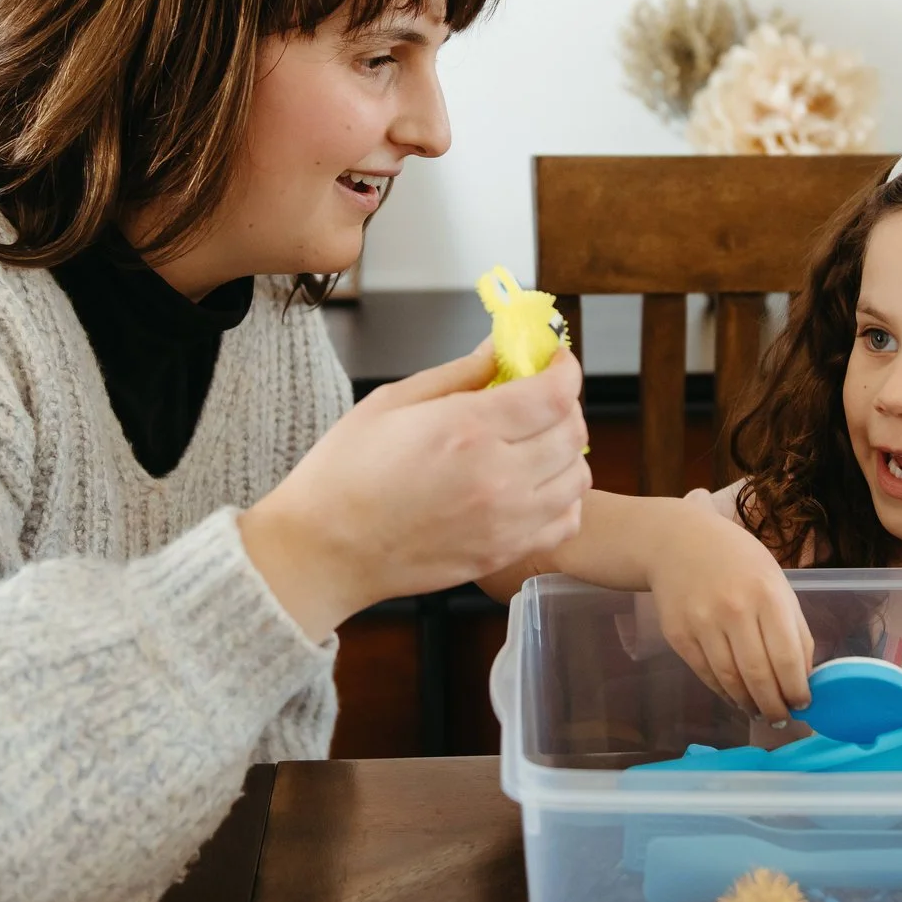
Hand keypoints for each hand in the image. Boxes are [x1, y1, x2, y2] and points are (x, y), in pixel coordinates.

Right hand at [240, 342, 589, 639]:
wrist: (324, 550)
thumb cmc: (345, 474)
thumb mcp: (392, 402)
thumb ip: (457, 373)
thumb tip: (499, 349)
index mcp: (468, 429)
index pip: (554, 392)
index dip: (564, 367)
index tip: (554, 359)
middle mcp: (498, 476)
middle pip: (572, 431)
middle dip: (564, 404)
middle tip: (538, 397)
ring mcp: (505, 521)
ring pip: (577, 476)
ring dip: (566, 452)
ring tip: (535, 442)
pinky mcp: (503, 552)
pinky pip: (565, 521)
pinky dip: (562, 498)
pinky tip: (534, 485)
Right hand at [644, 510, 814, 724]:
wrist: (678, 542)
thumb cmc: (738, 562)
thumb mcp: (776, 583)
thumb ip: (793, 628)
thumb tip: (804, 677)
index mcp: (767, 595)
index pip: (786, 657)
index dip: (796, 689)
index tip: (804, 705)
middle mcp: (734, 610)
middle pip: (758, 675)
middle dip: (774, 706)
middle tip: (782, 719)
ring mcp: (702, 623)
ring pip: (730, 680)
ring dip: (749, 704)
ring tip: (760, 713)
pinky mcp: (678, 634)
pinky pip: (705, 674)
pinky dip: (724, 692)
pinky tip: (736, 697)